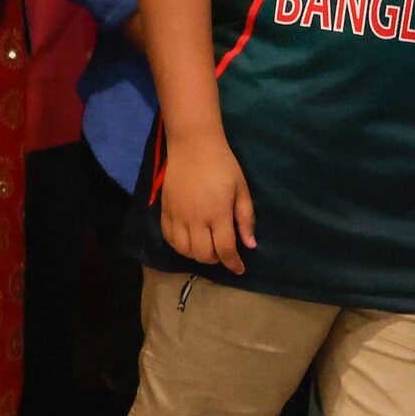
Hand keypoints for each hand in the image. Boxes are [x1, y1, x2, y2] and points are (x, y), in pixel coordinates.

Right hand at [160, 131, 254, 273]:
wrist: (193, 146)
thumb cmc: (223, 165)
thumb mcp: (241, 189)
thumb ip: (245, 218)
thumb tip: (249, 245)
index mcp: (218, 213)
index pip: (225, 249)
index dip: (233, 264)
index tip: (240, 269)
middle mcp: (195, 219)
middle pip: (203, 254)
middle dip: (216, 260)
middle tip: (224, 253)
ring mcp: (177, 216)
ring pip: (184, 250)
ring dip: (197, 255)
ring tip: (207, 247)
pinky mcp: (164, 211)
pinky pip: (168, 238)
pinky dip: (179, 246)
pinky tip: (188, 242)